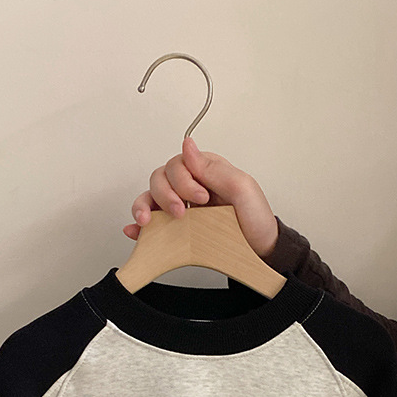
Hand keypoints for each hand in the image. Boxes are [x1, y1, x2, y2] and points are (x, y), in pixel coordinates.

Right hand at [123, 137, 279, 259]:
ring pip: (150, 196)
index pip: (178, 164)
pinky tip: (136, 230)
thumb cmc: (255, 220)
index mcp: (205, 171)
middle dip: (166, 194)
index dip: (184, 180)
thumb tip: (188, 145)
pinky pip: (150, 220)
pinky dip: (138, 225)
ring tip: (149, 221)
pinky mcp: (175, 227)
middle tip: (183, 212)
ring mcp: (182, 206)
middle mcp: (190, 186)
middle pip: (160, 178)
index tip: (202, 198)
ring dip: (145, 206)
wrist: (260, 250)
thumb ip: (213, 168)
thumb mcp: (242, 188)